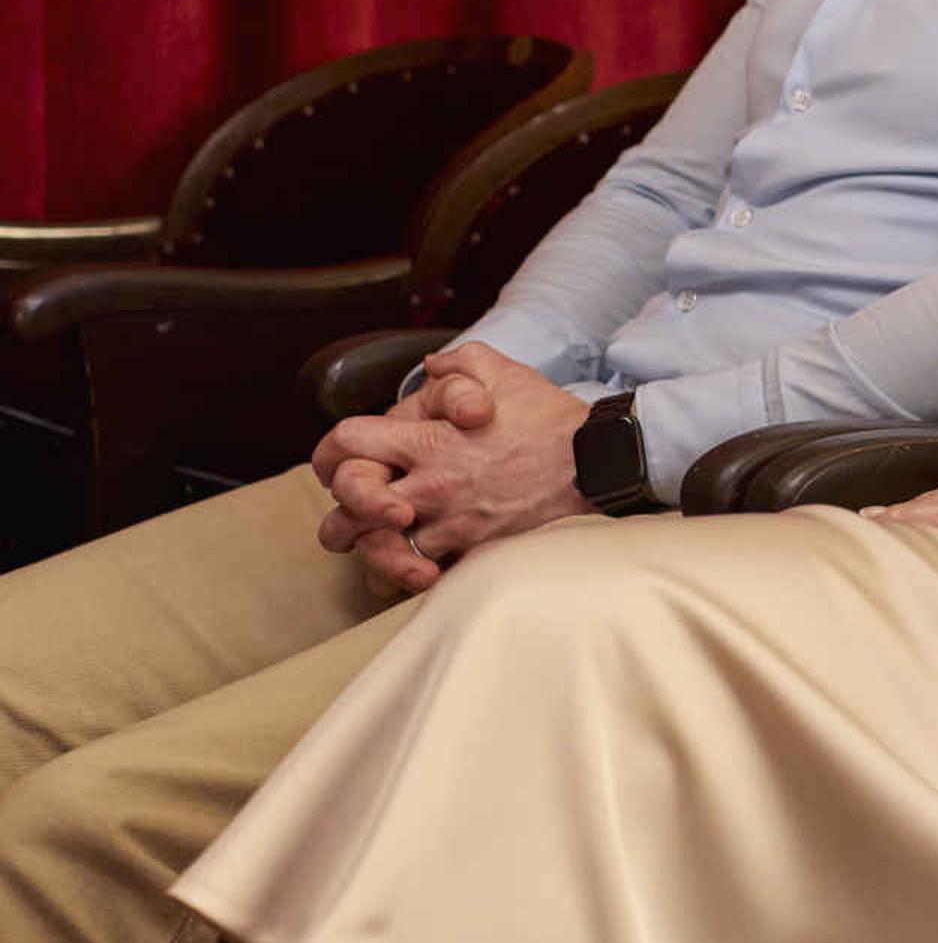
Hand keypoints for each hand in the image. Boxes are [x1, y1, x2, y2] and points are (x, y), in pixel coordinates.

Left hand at [304, 345, 592, 592]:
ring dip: (375, 552)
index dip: (335, 451)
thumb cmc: (552, 420)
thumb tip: (431, 367)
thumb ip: (459, 364)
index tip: (348, 459)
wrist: (598, 463)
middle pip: (345, 516)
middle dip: (342, 518)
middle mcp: (429, 487)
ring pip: (378, 555)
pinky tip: (418, 565)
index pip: (346, 443)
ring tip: (383, 545)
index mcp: (427, 441)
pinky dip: (412, 576)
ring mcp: (450, 525)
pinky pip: (421, 578)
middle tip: (355, 517)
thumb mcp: (506, 372)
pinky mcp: (473, 552)